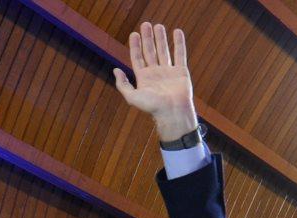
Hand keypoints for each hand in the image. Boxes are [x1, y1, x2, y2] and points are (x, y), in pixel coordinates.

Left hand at [113, 23, 198, 141]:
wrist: (173, 112)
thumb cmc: (153, 107)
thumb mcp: (132, 97)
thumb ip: (123, 84)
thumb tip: (115, 70)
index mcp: (144, 78)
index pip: (138, 58)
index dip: (135, 46)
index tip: (134, 33)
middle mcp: (156, 73)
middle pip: (150, 51)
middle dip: (147, 38)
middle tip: (146, 24)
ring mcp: (169, 72)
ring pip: (164, 51)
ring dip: (161, 38)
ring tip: (158, 26)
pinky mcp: (181, 72)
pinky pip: (180, 54)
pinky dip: (179, 43)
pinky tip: (177, 32)